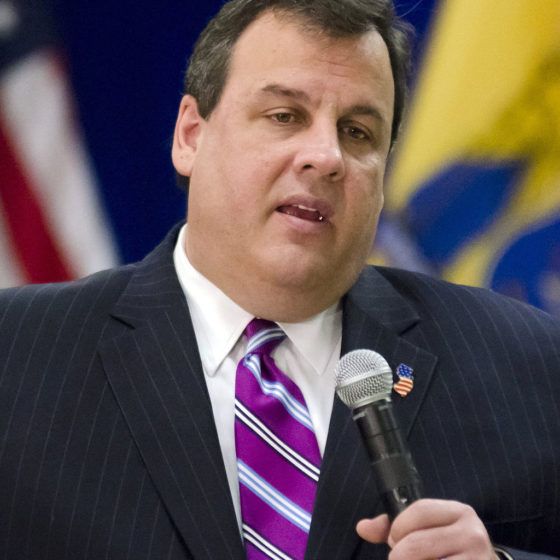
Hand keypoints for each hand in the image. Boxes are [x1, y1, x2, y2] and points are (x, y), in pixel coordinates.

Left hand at [356, 499, 496, 558]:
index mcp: (459, 512)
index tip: (394, 541)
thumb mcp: (428, 531)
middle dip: (399, 555)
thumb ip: (395, 527)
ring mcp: (478, 559)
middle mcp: (473, 533)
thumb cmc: (450, 551)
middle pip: (416, 544)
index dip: (398, 527)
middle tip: (400, 559)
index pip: (420, 510)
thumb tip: (362, 527)